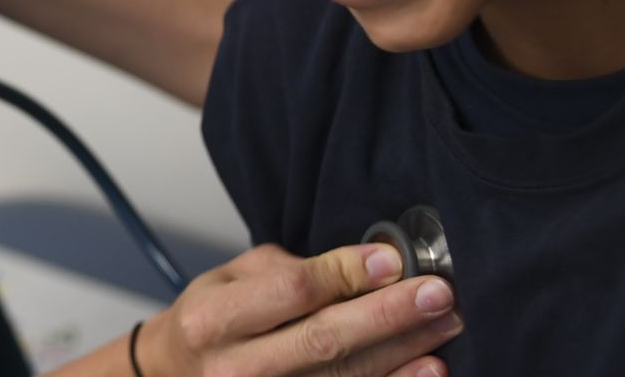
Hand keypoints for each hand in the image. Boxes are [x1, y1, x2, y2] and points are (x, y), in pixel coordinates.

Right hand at [137, 243, 461, 375]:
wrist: (179, 374)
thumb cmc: (211, 321)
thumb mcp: (231, 278)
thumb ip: (292, 270)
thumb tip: (369, 264)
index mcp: (213, 320)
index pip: (291, 293)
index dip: (347, 275)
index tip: (392, 260)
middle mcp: (235, 368)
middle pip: (324, 341)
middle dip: (387, 314)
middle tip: (437, 293)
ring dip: (403, 350)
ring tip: (444, 323)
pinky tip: (428, 368)